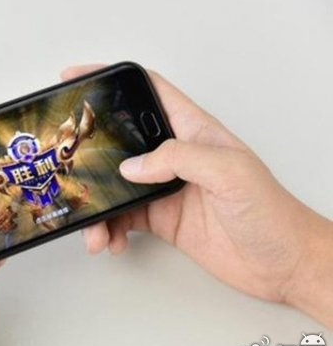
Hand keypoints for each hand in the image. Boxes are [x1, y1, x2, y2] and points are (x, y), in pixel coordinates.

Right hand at [64, 65, 332, 326]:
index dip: (115, 81)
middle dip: (90, 149)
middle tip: (63, 157)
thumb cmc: (270, 212)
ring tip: (93, 228)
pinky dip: (110, 229)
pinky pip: (123, 218)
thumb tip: (132, 166)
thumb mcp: (230, 172)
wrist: (281, 264)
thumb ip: (180, 159)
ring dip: (98, 205)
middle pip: (122, 141)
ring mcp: (166, 188)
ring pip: (116, 186)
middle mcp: (176, 157)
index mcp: (193, 132)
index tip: (79, 80)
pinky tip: (112, 241)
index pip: (148, 92)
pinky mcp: (162, 218)